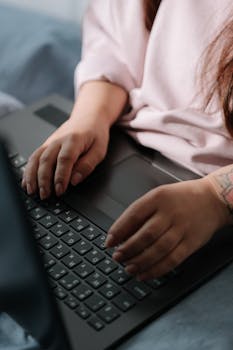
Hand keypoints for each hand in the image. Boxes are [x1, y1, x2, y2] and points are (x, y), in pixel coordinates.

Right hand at [22, 116, 109, 198]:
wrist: (88, 117)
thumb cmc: (95, 133)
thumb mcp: (99, 150)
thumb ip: (87, 165)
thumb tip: (75, 180)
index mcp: (73, 140)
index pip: (64, 160)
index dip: (61, 176)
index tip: (60, 190)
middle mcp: (58, 140)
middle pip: (46, 160)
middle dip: (44, 180)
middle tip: (45, 195)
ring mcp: (49, 142)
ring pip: (36, 159)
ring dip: (32, 177)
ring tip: (32, 192)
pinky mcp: (45, 146)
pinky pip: (33, 158)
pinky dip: (28, 171)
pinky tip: (26, 182)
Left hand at [105, 178, 228, 279]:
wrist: (212, 199)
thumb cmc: (180, 198)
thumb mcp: (158, 195)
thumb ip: (141, 212)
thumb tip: (120, 233)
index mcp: (158, 198)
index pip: (134, 215)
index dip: (119, 230)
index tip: (109, 242)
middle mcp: (170, 213)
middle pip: (146, 235)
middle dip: (128, 249)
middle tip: (117, 257)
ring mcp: (182, 228)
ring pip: (158, 250)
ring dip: (140, 262)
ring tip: (128, 267)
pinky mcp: (192, 243)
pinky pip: (173, 260)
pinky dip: (157, 270)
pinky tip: (145, 274)